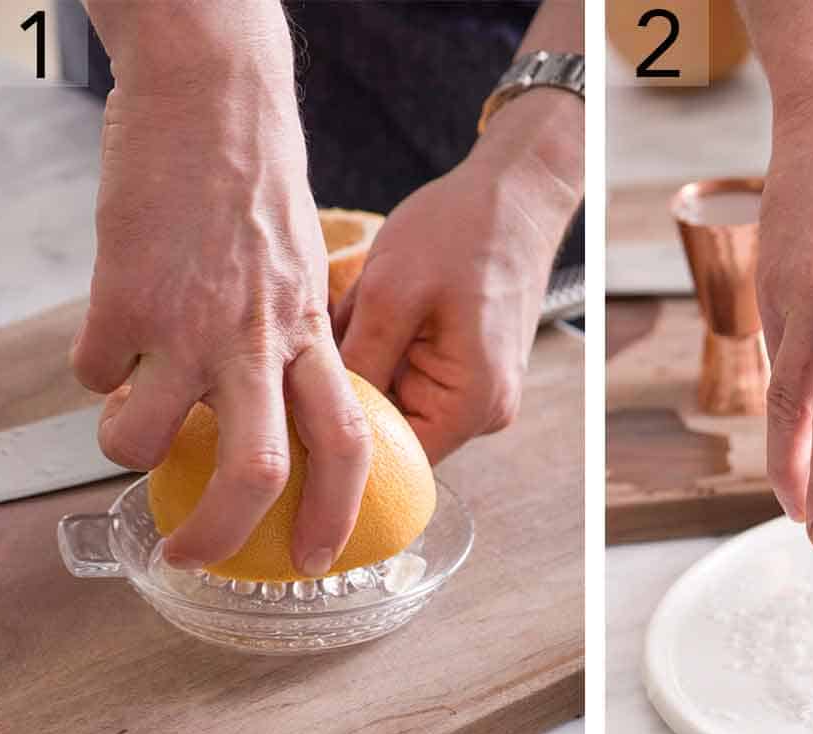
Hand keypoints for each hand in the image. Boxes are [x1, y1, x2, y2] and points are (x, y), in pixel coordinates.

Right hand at [71, 17, 371, 576]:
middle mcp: (257, 341)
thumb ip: (288, 341)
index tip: (318, 558)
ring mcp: (187, 324)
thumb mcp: (300, 273)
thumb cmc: (257, 186)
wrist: (213, 102)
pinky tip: (111, 340)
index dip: (337, 513)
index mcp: (309, 336)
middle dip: (221, 534)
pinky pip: (93, 372)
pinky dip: (96, 373)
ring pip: (143, 438)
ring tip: (127, 422)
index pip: (345, 444)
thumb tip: (264, 402)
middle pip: (256, 473)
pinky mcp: (121, 298)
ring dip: (125, 445)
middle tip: (190, 555)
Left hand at [335, 90, 581, 461]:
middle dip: (352, 394)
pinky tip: (378, 309)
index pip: (392, 463)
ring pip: (398, 403)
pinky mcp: (471, 369)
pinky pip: (413, 378)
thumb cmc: (460, 232)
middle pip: (395, 436)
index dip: (340, 445)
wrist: (517, 191)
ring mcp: (480, 391)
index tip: (296, 414)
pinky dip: (386, 350)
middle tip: (323, 343)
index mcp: (471, 405)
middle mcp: (483, 412)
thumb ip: (354, 366)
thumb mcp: (389, 295)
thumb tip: (307, 420)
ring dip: (368, 367)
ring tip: (360, 312)